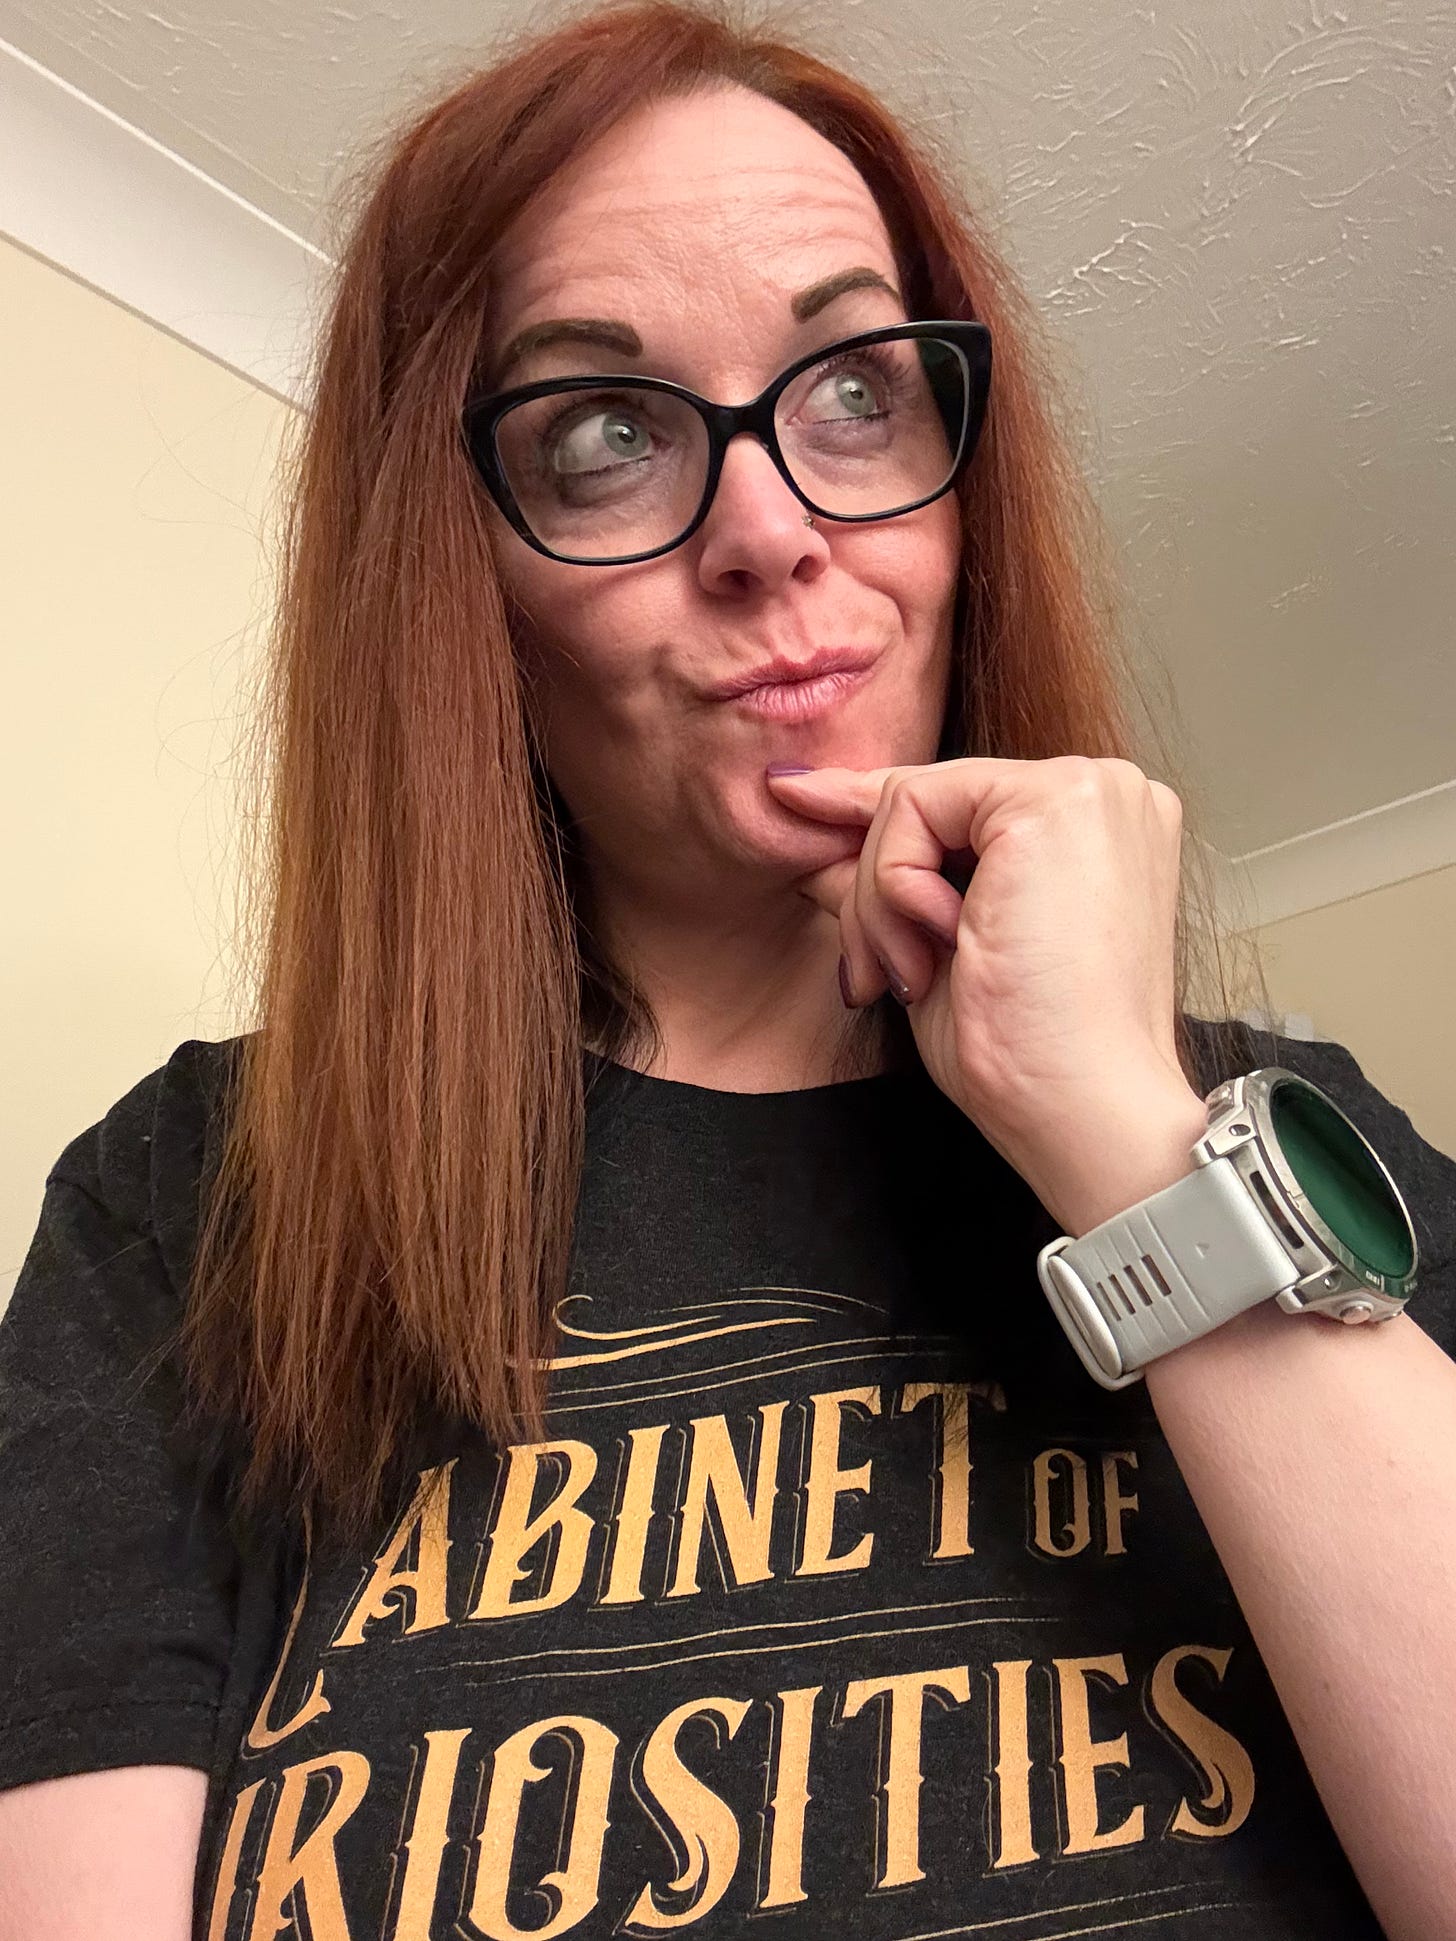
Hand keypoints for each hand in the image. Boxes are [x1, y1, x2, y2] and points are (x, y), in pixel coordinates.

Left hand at [763, 755, 1203, 1225]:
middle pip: (928, 800)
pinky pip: (912, 806)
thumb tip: (817, 851)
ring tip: (914, 977)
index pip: (958, 804)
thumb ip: (887, 887)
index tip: (791, 800)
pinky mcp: (1055, 799)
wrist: (1081, 1109)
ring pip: (910, 803)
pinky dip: (894, 887)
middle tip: (872, 978)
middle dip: (870, 891)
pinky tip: (940, 945)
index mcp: (1095, 832)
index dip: (871, 812)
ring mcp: (1087, 789)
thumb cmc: (1028, 1058)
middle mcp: (1105, 793)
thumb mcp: (935, 951)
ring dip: (879, 903)